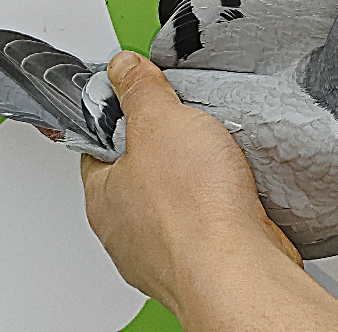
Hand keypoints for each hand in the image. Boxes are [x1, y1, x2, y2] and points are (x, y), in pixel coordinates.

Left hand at [80, 52, 301, 319]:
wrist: (241, 268)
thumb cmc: (194, 211)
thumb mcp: (159, 119)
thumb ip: (138, 89)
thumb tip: (122, 68)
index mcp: (100, 196)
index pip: (97, 147)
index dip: (120, 120)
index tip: (140, 103)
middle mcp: (125, 232)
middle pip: (137, 174)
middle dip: (165, 151)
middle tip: (188, 132)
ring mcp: (163, 254)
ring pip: (174, 203)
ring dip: (196, 183)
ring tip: (216, 162)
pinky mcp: (202, 264)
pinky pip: (207, 226)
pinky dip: (221, 209)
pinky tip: (234, 195)